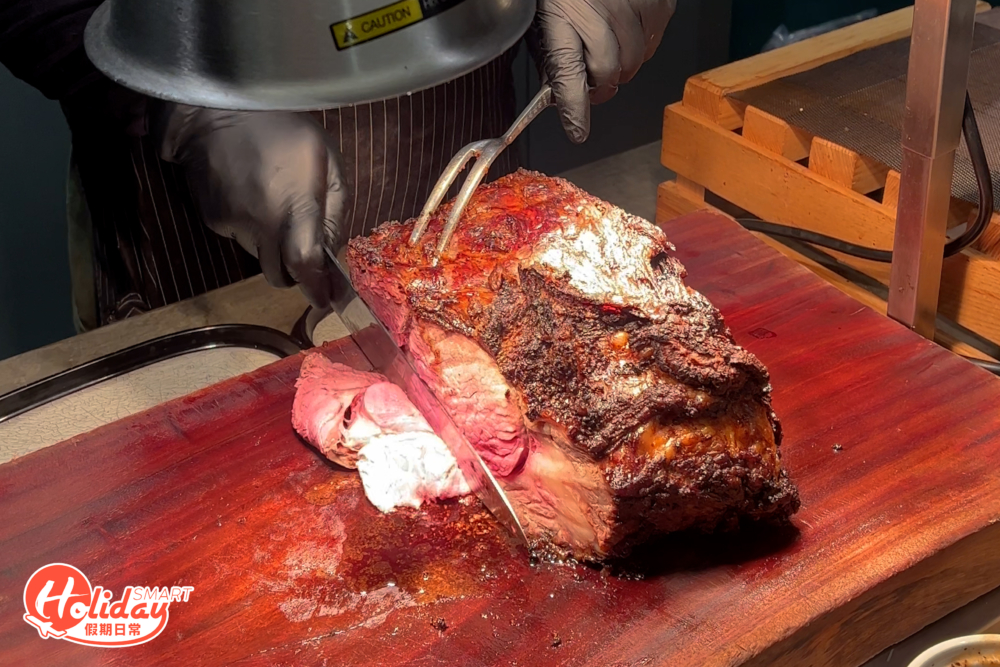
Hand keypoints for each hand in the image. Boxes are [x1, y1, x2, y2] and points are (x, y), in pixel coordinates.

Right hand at [150, 104, 347, 308]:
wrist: (217, 112)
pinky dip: (251, 230)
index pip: (304, 264)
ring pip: (260, 258)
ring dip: (273, 248)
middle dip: (294, 274)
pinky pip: (239, 239)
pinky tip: (251, 197)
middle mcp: (262, 222)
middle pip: (279, 274)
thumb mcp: (328, 160)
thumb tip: (331, 252)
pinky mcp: (213, 220)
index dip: (316, 288)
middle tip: (303, 256)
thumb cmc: (284, 131)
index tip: (325, 299)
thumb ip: (335, 209)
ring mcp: (233, 223)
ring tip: (274, 207)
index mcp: (295, 206)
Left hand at [530, 0, 676, 142]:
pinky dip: (641, 42)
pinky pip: (654, 41)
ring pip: (634, 62)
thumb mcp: (544, 17)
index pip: (569, 76)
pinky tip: (626, 27)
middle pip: (609, 73)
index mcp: (562, 16)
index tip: (577, 129)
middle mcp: (599, 12)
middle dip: (599, 82)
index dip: (575, 109)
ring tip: (608, 45)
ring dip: (621, 63)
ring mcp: (632, 6)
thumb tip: (559, 89)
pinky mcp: (658, 2)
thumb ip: (553, 49)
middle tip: (590, 76)